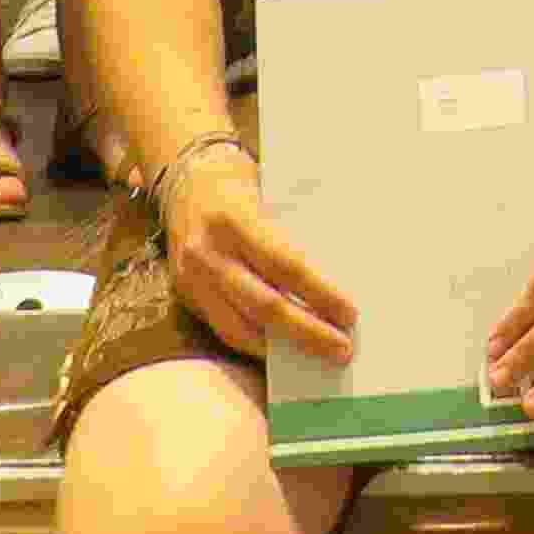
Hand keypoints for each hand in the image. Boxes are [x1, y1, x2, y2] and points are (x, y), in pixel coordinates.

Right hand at [161, 155, 355, 363]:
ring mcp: (192, 278)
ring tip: (316, 355)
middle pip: (265, 305)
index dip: (320, 293)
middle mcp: (209, 252)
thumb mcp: (269, 192)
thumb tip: (339, 273)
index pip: (285, 265)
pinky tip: (280, 350)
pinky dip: (255, 343)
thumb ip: (292, 232)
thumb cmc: (238, 182)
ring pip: (240, 328)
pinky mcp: (185, 295)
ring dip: (282, 348)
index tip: (349, 313)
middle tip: (342, 349)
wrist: (184, 178)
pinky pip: (223, 329)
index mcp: (234, 219)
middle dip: (308, 332)